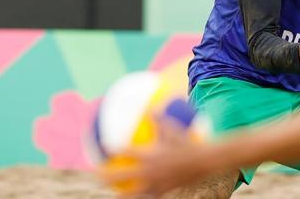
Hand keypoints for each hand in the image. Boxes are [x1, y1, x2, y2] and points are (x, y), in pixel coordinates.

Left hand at [98, 118, 214, 197]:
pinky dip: (139, 197)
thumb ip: (159, 119)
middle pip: (121, 176)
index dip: (111, 148)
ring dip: (119, 192)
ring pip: (131, 193)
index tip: (103, 145)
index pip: (125, 151)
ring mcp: (155, 184)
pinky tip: (134, 198)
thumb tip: (148, 108)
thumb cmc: (189, 143)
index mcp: (151, 155)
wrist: (204, 163)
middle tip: (95, 172)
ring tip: (111, 192)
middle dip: (105, 175)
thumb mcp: (174, 129)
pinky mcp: (162, 191)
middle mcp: (150, 171)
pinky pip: (147, 197)